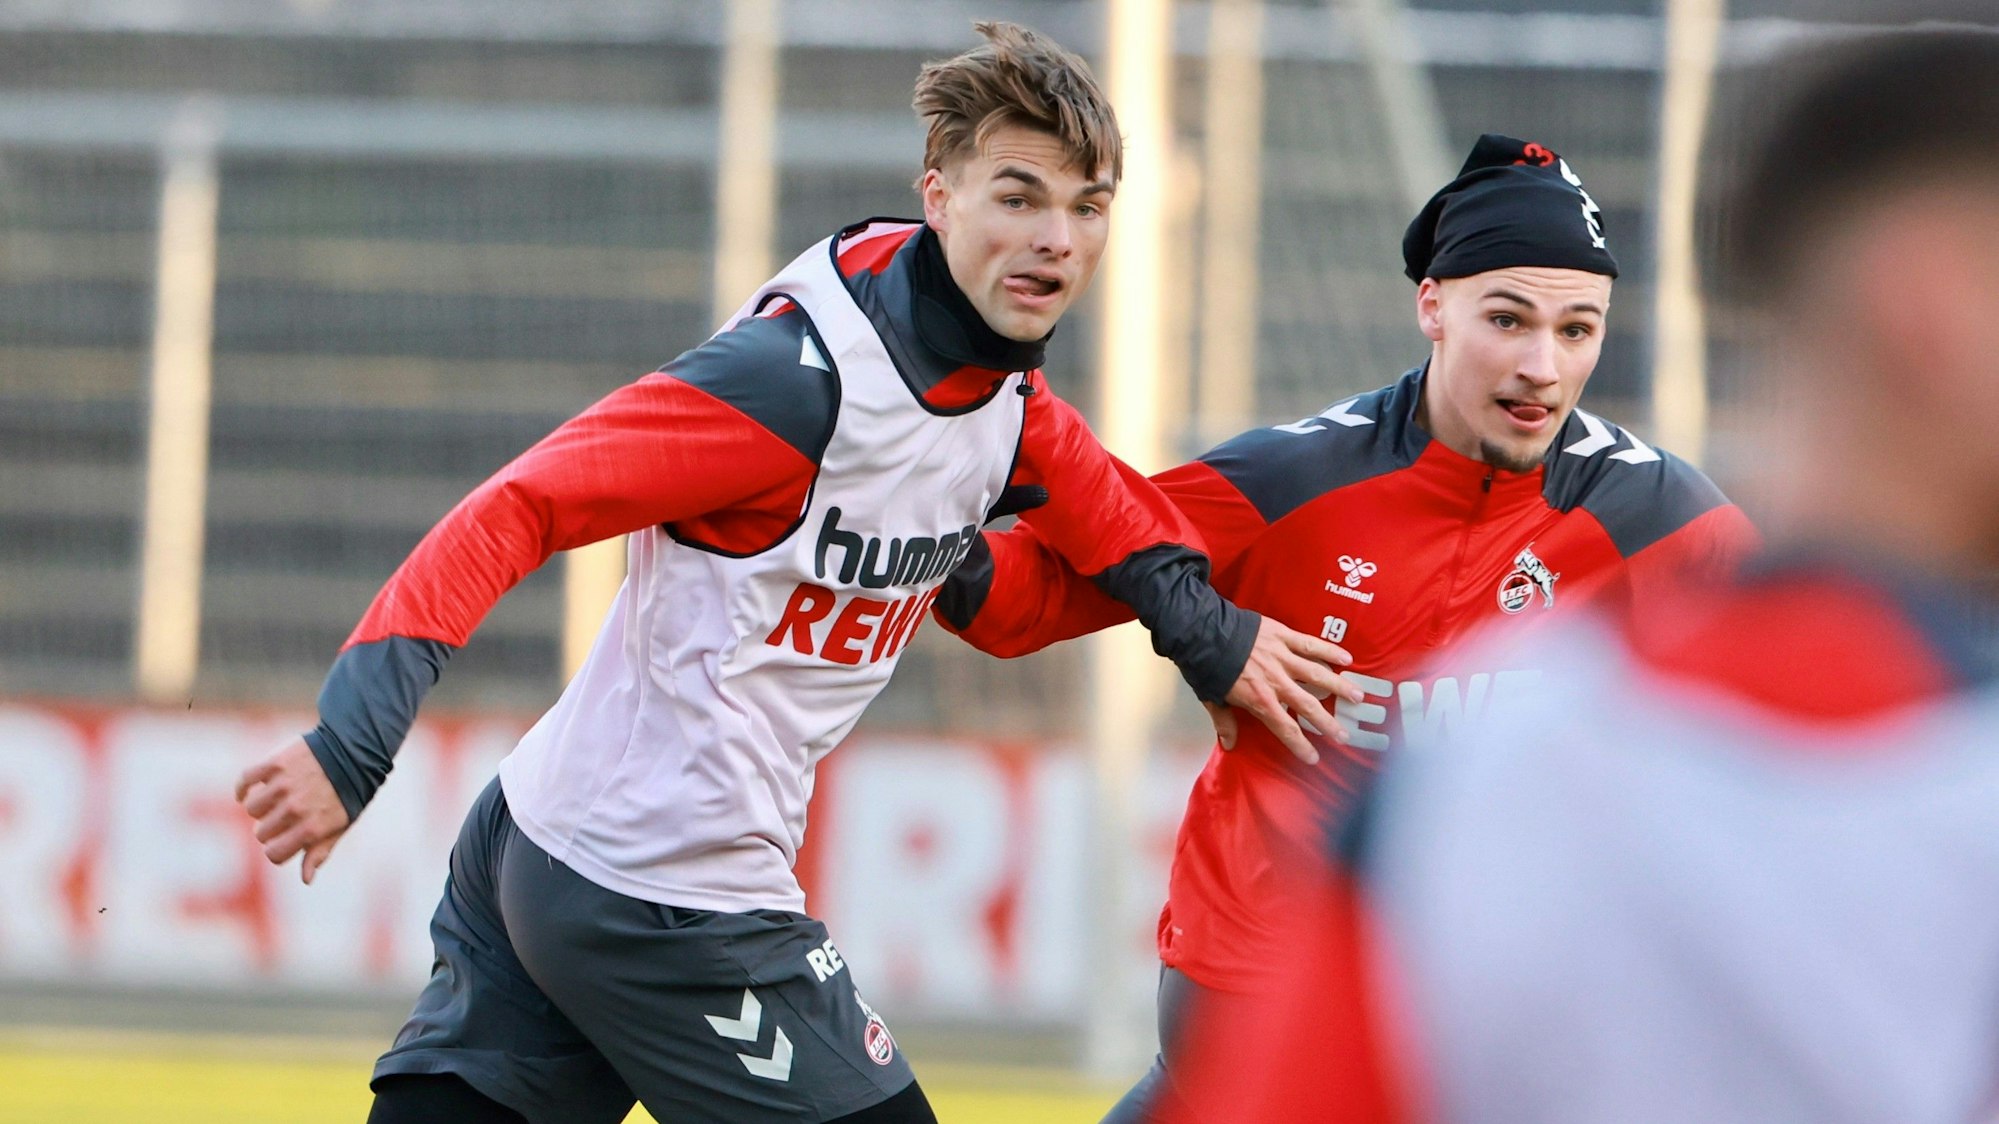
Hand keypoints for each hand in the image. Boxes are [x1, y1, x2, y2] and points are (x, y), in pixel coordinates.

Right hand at [235, 739, 350, 883]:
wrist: (354, 751)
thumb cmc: (347, 793)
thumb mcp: (340, 825)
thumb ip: (320, 852)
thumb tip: (305, 880)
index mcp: (312, 828)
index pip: (274, 854)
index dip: (276, 850)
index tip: (282, 841)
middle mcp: (295, 808)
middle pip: (261, 833)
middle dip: (270, 828)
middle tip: (284, 816)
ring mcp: (284, 785)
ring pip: (251, 808)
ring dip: (259, 806)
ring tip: (274, 800)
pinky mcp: (275, 763)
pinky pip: (245, 781)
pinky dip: (243, 788)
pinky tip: (248, 792)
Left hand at [1216, 617, 1362, 764]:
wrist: (1202, 632)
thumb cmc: (1205, 666)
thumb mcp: (1211, 698)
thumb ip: (1224, 721)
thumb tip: (1229, 744)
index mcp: (1259, 700)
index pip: (1286, 728)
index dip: (1301, 745)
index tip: (1314, 757)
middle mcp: (1276, 682)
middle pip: (1309, 706)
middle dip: (1328, 723)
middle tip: (1344, 735)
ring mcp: (1282, 658)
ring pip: (1317, 675)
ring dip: (1339, 687)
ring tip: (1358, 697)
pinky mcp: (1283, 636)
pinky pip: (1310, 645)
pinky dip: (1329, 651)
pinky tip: (1346, 658)